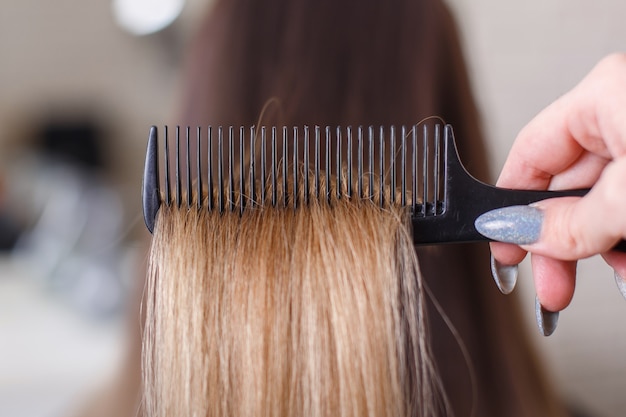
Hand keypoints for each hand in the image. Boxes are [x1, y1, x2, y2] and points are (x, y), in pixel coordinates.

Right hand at [479, 53, 625, 321]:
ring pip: (604, 205)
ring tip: (616, 277)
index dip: (508, 207)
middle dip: (561, 245)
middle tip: (550, 290)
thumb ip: (570, 221)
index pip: (528, 155)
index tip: (502, 248)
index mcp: (604, 98)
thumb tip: (517, 232)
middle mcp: (623, 114)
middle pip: (565, 189)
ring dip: (602, 250)